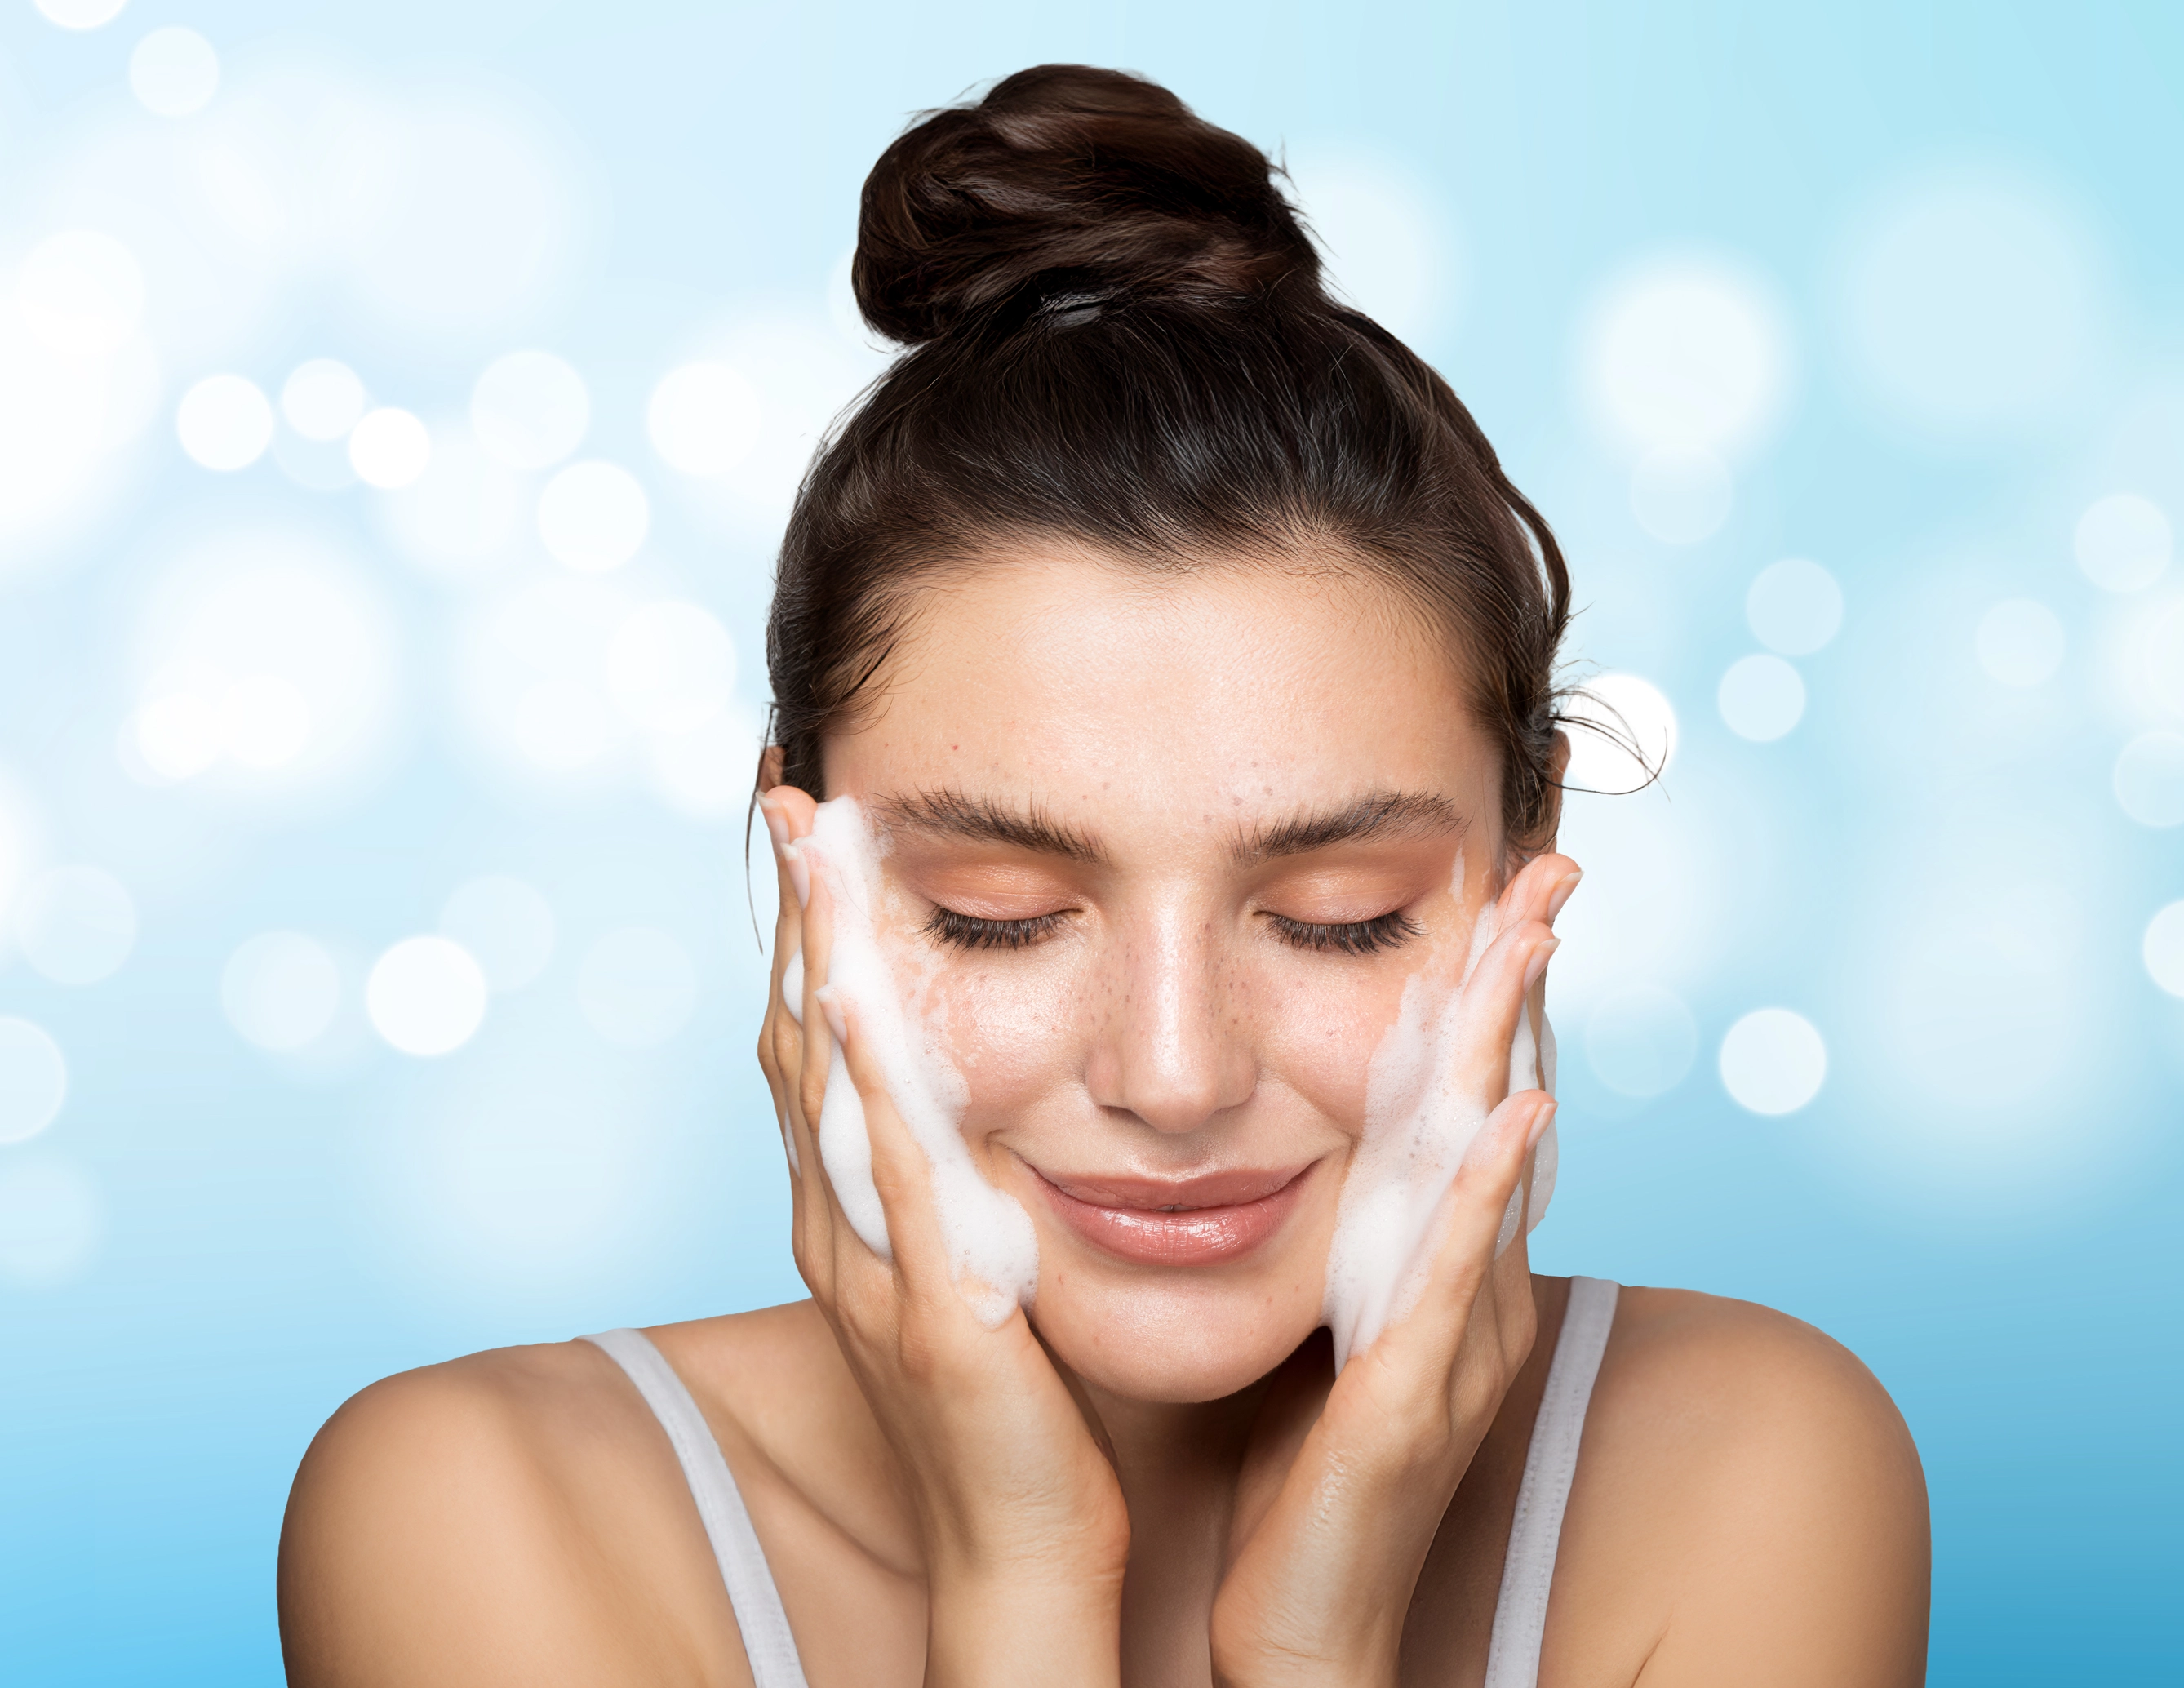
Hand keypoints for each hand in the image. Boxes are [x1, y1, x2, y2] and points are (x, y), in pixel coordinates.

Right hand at [756, 786, 1129, 1686]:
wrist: (1020, 1551)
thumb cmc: (1015, 1407)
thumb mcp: (977, 1260)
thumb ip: (964, 1176)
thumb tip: (982, 1084)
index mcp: (855, 1207)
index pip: (818, 1039)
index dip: (810, 927)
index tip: (813, 819)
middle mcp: (839, 1220)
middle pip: (798, 1034)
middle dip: (793, 909)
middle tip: (789, 784)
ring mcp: (870, 1260)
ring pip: (824, 1078)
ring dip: (817, 951)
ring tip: (813, 834)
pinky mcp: (928, 1306)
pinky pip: (892, 1167)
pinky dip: (874, 1068)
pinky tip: (868, 986)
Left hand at [1208, 853, 1578, 1687]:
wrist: (1311, 1629)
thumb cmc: (1310, 1485)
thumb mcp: (1332, 1330)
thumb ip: (1347, 1243)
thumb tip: (1327, 1151)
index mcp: (1443, 1270)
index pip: (1472, 1108)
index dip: (1490, 997)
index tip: (1497, 885)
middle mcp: (1473, 1292)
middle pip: (1506, 1108)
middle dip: (1524, 985)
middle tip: (1551, 862)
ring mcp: (1458, 1342)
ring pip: (1493, 1166)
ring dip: (1515, 1045)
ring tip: (1535, 937)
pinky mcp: (1414, 1398)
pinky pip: (1456, 1276)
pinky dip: (1487, 1189)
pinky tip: (1517, 1112)